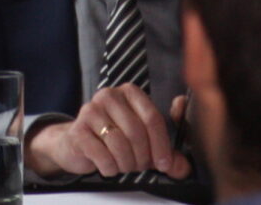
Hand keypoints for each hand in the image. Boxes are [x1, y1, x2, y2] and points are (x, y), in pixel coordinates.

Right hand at [26, 84, 190, 179]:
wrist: (79, 143)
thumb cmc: (116, 140)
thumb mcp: (145, 142)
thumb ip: (167, 152)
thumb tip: (183, 166)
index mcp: (129, 93)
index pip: (152, 117)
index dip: (161, 145)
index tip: (164, 163)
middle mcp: (108, 95)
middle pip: (136, 131)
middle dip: (142, 157)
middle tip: (140, 165)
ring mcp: (90, 110)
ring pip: (119, 144)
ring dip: (126, 163)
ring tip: (125, 166)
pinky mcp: (77, 130)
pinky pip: (102, 155)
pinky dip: (110, 168)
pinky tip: (109, 166)